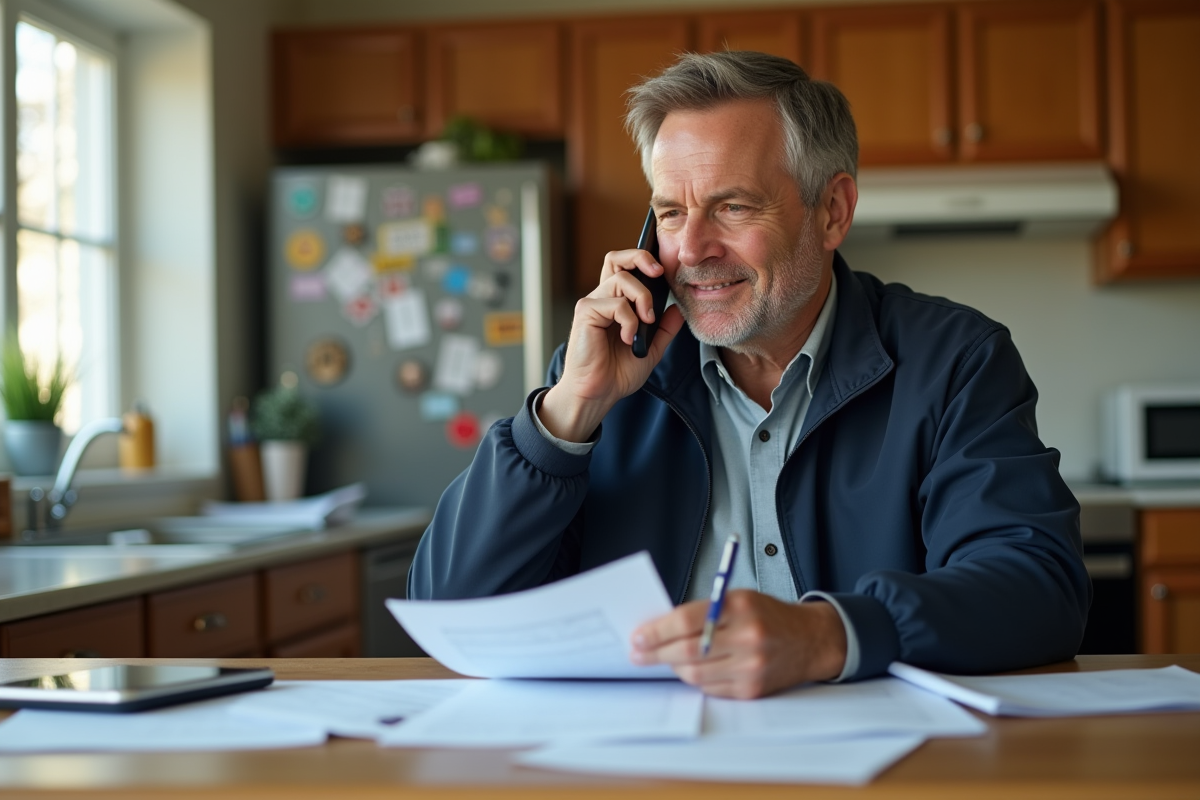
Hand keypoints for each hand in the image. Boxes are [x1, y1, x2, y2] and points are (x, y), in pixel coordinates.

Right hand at [540, 248, 684, 442]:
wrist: (598, 394)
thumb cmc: (617, 373)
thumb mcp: (651, 350)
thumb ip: (664, 329)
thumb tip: (678, 308)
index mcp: (616, 303)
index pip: (624, 267)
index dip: (642, 259)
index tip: (663, 271)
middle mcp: (602, 298)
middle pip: (617, 259)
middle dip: (641, 258)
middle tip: (659, 273)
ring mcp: (593, 304)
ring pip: (622, 280)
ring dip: (643, 298)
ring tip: (646, 322)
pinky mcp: (586, 313)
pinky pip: (616, 304)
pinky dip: (630, 321)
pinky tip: (629, 339)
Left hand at [629, 591, 847, 698]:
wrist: (810, 640)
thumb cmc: (768, 616)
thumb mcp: (737, 598)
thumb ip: (702, 611)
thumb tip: (660, 628)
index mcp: (740, 606)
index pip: (687, 621)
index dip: (656, 631)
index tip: (638, 636)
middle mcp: (747, 637)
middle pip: (687, 651)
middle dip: (655, 653)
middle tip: (638, 652)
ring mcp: (751, 666)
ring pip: (695, 674)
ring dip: (673, 668)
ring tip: (662, 659)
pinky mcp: (752, 689)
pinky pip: (710, 689)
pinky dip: (695, 680)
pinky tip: (689, 670)